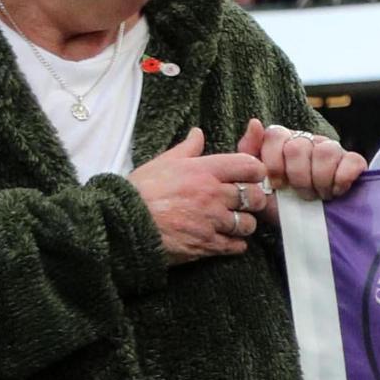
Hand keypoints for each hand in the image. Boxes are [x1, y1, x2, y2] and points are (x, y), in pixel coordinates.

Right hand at [134, 128, 271, 264]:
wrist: (123, 223)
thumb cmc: (141, 191)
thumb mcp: (163, 162)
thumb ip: (187, 149)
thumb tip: (198, 133)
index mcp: (204, 171)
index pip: (249, 166)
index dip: (256, 172)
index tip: (252, 177)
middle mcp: (212, 195)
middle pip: (255, 197)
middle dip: (254, 200)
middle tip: (245, 203)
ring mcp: (211, 221)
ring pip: (248, 224)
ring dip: (243, 224)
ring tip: (232, 223)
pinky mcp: (207, 244)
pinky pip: (236, 246)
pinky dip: (235, 244)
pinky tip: (225, 239)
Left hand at [238, 117, 365, 199]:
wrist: (306, 228)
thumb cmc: (279, 203)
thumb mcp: (255, 182)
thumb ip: (248, 152)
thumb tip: (255, 122)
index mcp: (283, 141)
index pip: (275, 135)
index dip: (274, 164)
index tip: (276, 185)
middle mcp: (307, 140)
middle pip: (298, 147)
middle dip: (297, 178)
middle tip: (300, 194)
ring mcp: (332, 149)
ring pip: (325, 152)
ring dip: (320, 181)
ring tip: (318, 195)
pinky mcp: (353, 162)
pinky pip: (351, 161)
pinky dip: (341, 180)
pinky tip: (335, 192)